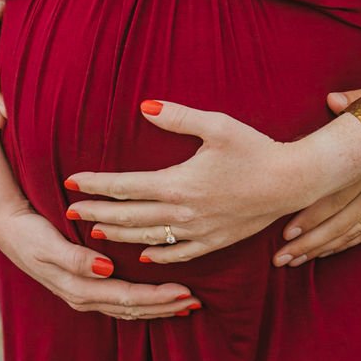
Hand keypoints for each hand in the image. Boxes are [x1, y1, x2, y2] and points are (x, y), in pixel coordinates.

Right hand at [0, 204, 199, 319]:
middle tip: (196, 301)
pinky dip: (144, 302)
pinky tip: (160, 298)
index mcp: (78, 288)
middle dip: (165, 306)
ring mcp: (85, 295)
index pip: (127, 298)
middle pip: (132, 308)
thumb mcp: (48, 243)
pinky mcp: (86, 287)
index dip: (157, 297)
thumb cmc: (30, 231)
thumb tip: (105, 269)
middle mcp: (84, 297)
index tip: (185, 291)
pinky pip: (120, 301)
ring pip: (128, 308)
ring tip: (186, 303)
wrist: (9, 228)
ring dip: (158, 307)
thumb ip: (75, 258)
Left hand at [63, 99, 322, 263]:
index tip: (72, 183)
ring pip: (148, 237)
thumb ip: (177, 118)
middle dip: (96, 213)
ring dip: (119, 235)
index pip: (126, 186)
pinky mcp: (215, 241)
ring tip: (95, 232)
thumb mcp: (217, 125)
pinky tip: (143, 254)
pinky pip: (178, 252)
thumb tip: (144, 107)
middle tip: (68, 211)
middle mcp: (184, 212)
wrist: (292, 182)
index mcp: (179, 183)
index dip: (96, 185)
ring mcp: (199, 231)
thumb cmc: (255, 149)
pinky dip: (156, 254)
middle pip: (129, 216)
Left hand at [272, 88, 360, 264]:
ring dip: (324, 247)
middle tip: (280, 257)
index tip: (286, 230)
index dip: (311, 214)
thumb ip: (359, 101)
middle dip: (309, 241)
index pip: (338, 195)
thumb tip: (331, 100)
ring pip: (354, 231)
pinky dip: (347, 243)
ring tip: (296, 260)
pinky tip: (327, 251)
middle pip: (341, 221)